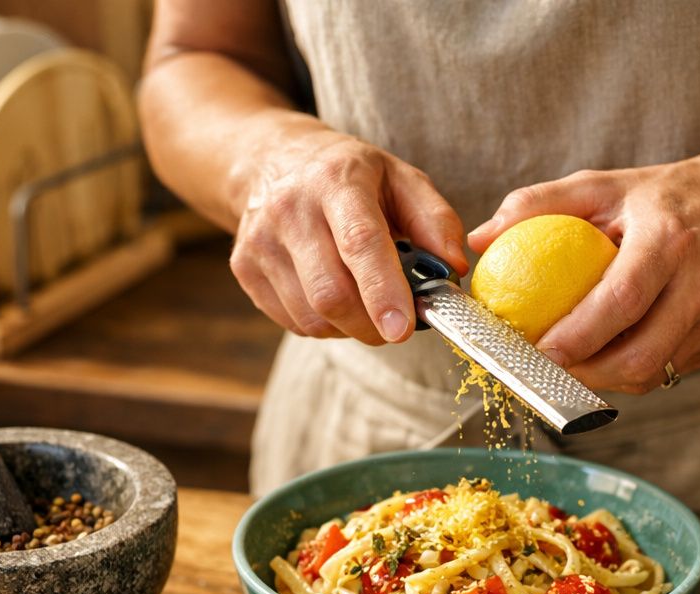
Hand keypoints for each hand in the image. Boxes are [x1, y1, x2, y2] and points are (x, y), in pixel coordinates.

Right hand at [230, 120, 467, 344]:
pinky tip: (333, 297)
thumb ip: (436, 222)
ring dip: (350, 327)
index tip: (402, 329)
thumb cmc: (349, 176)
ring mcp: (260, 241)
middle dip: (372, 324)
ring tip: (363, 302)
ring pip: (312, 316)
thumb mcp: (400, 178)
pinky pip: (293, 322)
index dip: (382, 291)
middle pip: (331, 293)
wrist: (270, 159)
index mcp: (337, 181)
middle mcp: (290, 208)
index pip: (360, 243)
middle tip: (396, 325)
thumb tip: (455, 270)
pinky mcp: (244, 268)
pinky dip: (324, 324)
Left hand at [467, 147, 699, 392]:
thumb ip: (537, 204)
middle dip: (586, 374)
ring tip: (570, 364)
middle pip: (642, 354)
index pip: (623, 300)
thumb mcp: (602, 185)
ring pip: (654, 373)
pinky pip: (670, 371)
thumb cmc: (663, 197)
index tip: (537, 351)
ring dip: (605, 379)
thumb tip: (480, 239)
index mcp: (671, 240)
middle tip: (544, 369)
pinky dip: (633, 370)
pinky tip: (607, 354)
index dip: (579, 335)